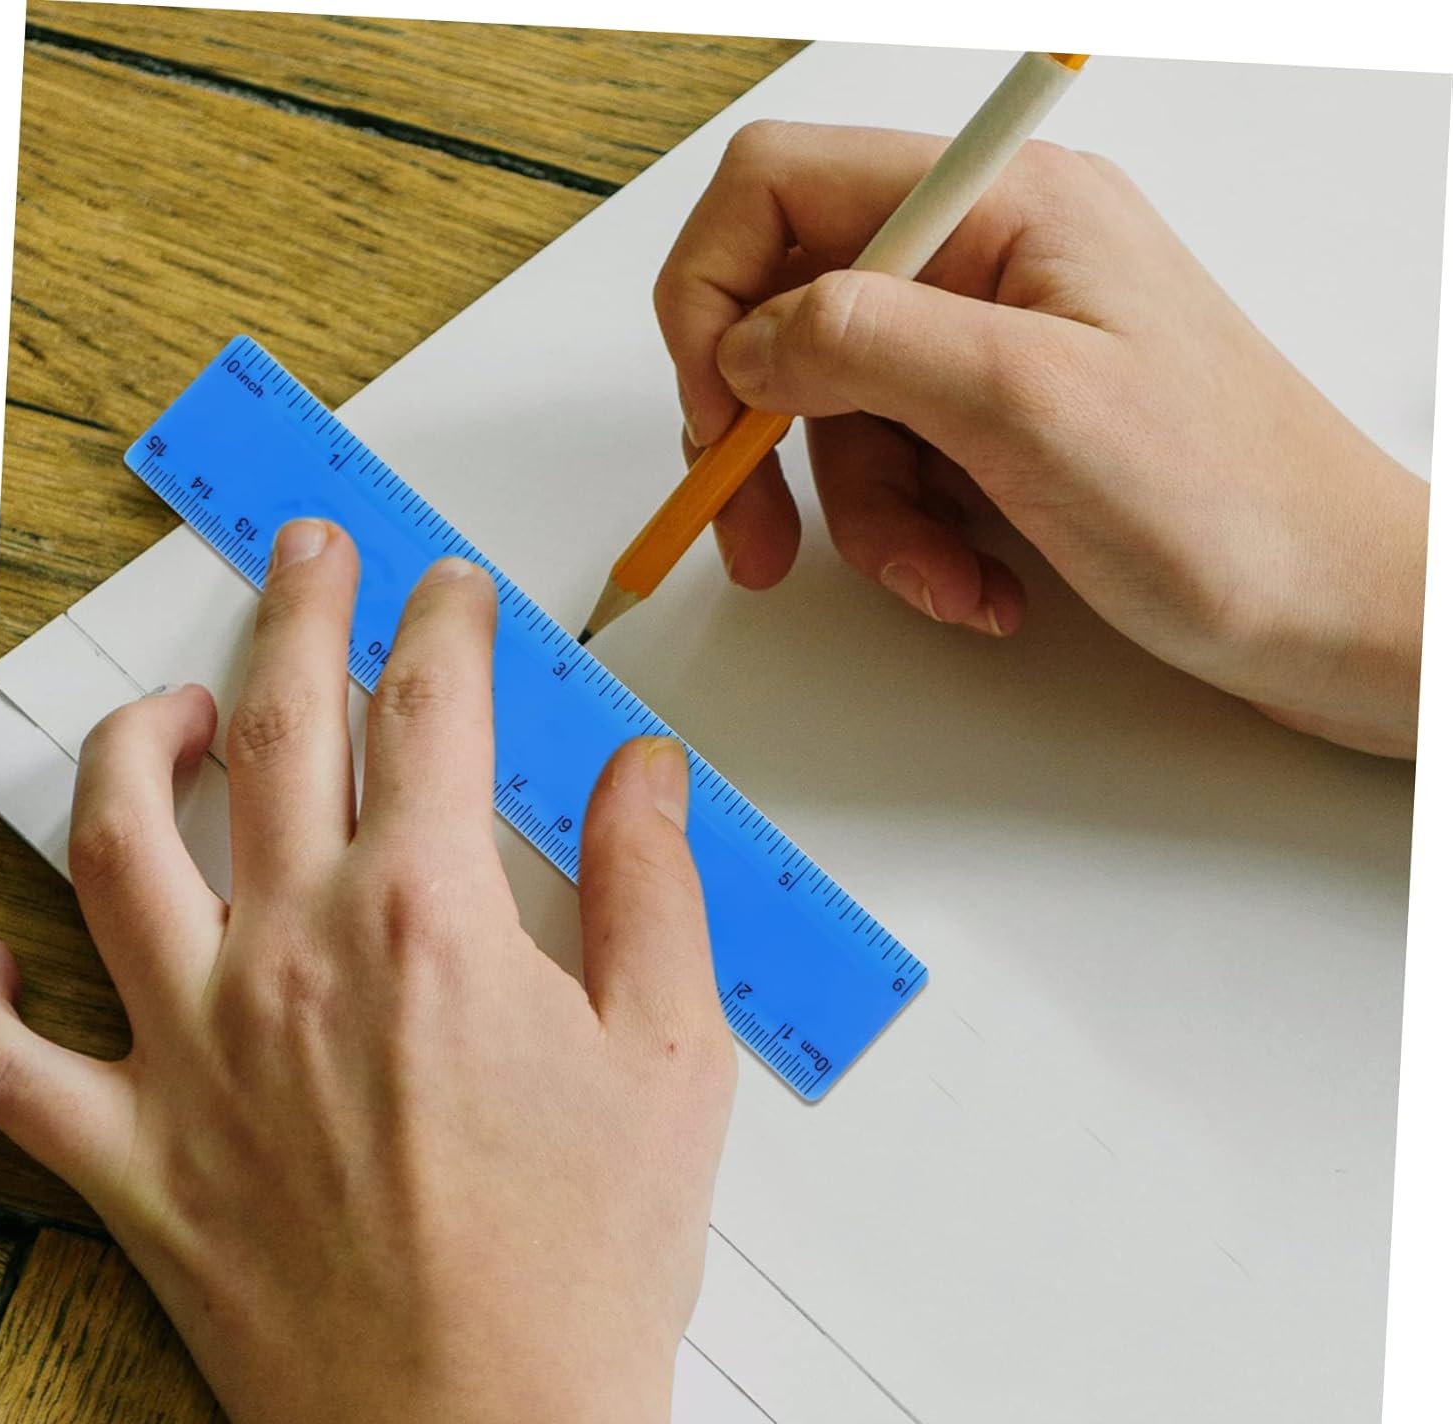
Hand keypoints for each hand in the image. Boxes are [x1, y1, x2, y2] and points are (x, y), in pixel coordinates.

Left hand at [0, 520, 735, 1423]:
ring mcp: (194, 1055)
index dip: (444, 626)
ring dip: (141, 746)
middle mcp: (294, 962)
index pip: (431, 711)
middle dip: (301, 610)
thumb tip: (643, 771)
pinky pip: (5, 1061)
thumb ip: (654, 885)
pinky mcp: (136, 1159)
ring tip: (177, 705)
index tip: (450, 595)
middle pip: (281, 724)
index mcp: (431, 925)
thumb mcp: (671, 1054)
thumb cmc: (580, 1265)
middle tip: (310, 552)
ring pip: (118, 843)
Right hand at [654, 121, 1428, 757]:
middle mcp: (990, 261)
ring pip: (844, 420)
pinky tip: (981, 586)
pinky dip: (919, 544)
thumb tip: (746, 336)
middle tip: (757, 541)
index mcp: (997, 206)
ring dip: (871, 522)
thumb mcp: (1026, 403)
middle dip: (769, 443)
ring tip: (949, 582)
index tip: (714, 412)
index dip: (712, 295)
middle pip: (794, 319)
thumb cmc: (1230, 504)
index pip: (779, 188)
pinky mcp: (1008, 429)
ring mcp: (998, 347)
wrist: (1334, 613)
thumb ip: (863, 340)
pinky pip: (903, 474)